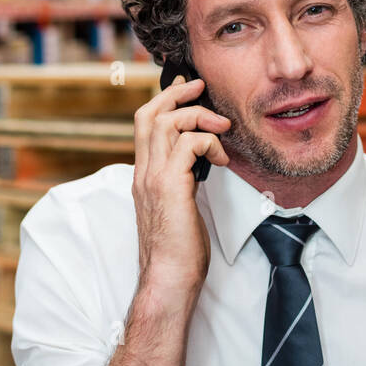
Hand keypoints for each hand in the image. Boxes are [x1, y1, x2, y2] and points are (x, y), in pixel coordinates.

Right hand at [131, 76, 231, 297]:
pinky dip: (209, 142)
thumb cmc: (178, 250)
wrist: (168, 278)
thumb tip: (198, 163)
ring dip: (197, 115)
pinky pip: (189, 144)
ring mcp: (153, 178)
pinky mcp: (169, 187)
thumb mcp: (177, 206)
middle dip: (176, 94)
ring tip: (221, 126)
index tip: (185, 89)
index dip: (163, 101)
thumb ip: (181, 181)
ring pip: (165, 122)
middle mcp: (143, 172)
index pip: (143, 124)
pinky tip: (223, 159)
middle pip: (149, 114)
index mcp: (143, 175)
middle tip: (199, 86)